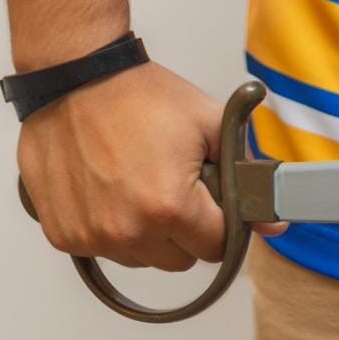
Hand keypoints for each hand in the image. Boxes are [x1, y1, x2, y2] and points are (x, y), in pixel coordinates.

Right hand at [18, 60, 284, 269]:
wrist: (74, 80)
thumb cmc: (139, 96)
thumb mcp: (209, 121)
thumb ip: (246, 173)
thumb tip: (275, 220)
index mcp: (169, 206)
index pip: (216, 248)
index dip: (221, 222)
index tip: (214, 202)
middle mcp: (127, 232)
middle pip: (179, 259)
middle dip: (186, 229)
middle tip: (176, 184)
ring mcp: (91, 238)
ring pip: (141, 258)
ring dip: (147, 232)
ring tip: (140, 180)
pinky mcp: (63, 236)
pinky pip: (102, 250)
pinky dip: (111, 228)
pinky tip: (110, 188)